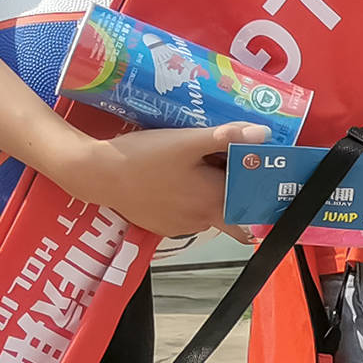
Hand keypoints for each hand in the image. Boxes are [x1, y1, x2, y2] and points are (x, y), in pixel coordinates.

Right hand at [68, 122, 265, 239]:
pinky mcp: (165, 227)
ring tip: (197, 165)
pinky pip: (188, 215)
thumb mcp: (187, 141)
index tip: (257, 165)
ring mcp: (183, 227)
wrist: (99, 175)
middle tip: (226, 162)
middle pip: (235, 208)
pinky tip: (175, 179)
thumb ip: (226, 137)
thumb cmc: (144, 157)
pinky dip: (189, 200)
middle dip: (236, 188)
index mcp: (216, 200)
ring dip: (211, 193)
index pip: (253, 197)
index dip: (258, 182)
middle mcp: (205, 221)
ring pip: (211, 210)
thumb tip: (263, 134)